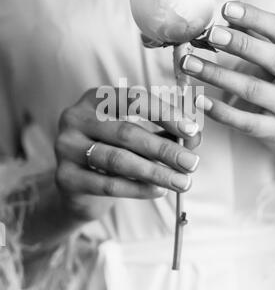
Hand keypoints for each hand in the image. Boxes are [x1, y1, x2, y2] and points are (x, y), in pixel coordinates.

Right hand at [55, 89, 200, 219]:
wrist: (80, 187)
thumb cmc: (115, 153)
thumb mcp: (139, 137)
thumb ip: (165, 133)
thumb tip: (195, 136)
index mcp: (94, 98)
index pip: (132, 99)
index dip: (164, 113)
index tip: (191, 130)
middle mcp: (75, 117)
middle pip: (126, 132)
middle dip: (164, 149)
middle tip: (192, 163)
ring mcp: (65, 147)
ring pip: (117, 160)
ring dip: (155, 172)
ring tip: (182, 182)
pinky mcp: (65, 177)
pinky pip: (108, 184)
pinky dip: (138, 188)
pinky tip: (159, 190)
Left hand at [181, 1, 274, 170]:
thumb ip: (261, 40)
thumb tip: (230, 20)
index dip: (256, 17)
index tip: (228, 8)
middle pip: (273, 59)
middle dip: (241, 44)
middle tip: (211, 34)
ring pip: (252, 89)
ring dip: (218, 75)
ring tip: (190, 64)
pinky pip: (246, 122)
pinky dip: (222, 112)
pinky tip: (200, 100)